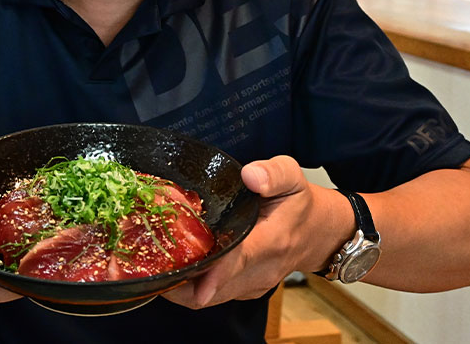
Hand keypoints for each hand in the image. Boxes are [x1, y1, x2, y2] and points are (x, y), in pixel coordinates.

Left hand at [164, 155, 331, 308]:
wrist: (320, 233)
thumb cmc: (300, 203)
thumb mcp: (292, 177)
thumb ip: (273, 173)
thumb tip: (250, 175)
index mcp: (271, 241)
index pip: (239, 260)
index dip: (213, 271)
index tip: (191, 276)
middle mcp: (260, 270)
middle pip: (214, 287)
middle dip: (181, 279)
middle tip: (149, 260)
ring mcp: (252, 285)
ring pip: (209, 297)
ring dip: (182, 285)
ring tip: (154, 261)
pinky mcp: (244, 291)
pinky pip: (212, 295)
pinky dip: (191, 285)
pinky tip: (176, 263)